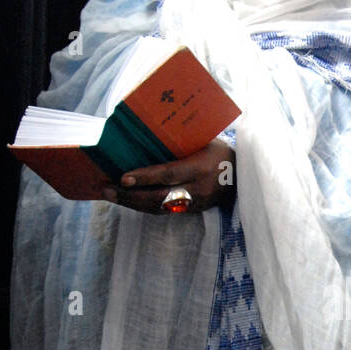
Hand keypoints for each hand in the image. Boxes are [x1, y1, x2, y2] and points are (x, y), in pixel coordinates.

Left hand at [101, 138, 235, 213]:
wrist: (243, 177)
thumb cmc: (219, 153)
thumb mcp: (203, 142)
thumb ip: (179, 145)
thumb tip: (145, 137)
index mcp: (200, 168)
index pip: (169, 174)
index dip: (145, 178)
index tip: (123, 177)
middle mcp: (197, 189)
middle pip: (158, 197)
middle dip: (130, 195)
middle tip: (106, 189)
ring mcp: (195, 203)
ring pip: (158, 208)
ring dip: (132, 203)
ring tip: (111, 195)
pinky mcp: (191, 211)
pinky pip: (164, 211)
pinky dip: (143, 207)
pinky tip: (128, 200)